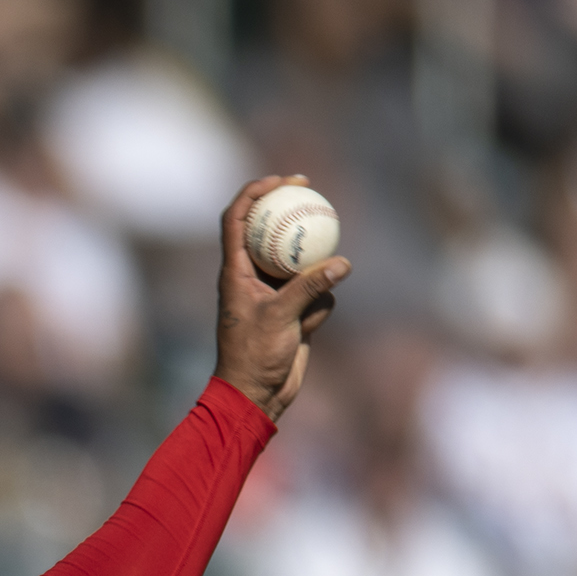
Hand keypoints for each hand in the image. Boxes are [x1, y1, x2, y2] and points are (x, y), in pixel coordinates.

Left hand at [214, 173, 348, 423]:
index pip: (236, 219)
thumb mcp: (281, 317)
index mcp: (234, 273)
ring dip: (314, 280)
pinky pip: (318, 295)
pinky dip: (319, 308)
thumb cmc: (254, 356)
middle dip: (291, 213)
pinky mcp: (294, 310)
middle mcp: (251, 278)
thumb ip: (309, 287)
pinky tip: (309, 328)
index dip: (254, 193)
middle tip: (313, 191)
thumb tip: (342, 263)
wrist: (257, 395)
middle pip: (271, 232)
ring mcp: (274, 294)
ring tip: (310, 297)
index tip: (281, 180)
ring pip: (303, 265)